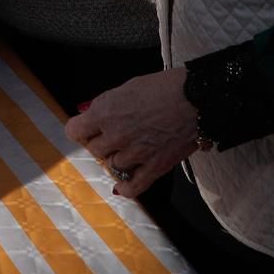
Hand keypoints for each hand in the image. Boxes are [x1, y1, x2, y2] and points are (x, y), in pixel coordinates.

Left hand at [64, 68, 198, 199]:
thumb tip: (94, 115)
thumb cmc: (165, 86)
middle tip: (114, 136)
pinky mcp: (154, 167)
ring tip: (129, 149)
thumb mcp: (128, 87)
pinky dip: (125, 188)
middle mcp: (116, 134)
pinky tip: (123, 185)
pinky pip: (132, 187)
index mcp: (105, 111)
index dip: (81, 129)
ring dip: (118, 158)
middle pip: (95, 150)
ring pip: (112, 166)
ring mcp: (135, 153)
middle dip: (102, 142)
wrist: (197, 97)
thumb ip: (109, 104)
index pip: (75, 131)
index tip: (87, 129)